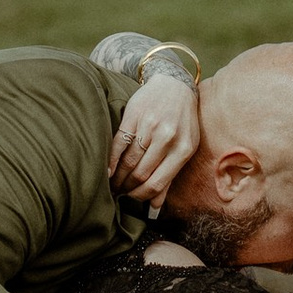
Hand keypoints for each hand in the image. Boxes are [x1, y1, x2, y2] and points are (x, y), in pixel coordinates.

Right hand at [109, 75, 199, 203]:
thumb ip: (170, 176)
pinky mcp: (133, 116)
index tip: (131, 199)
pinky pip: (118, 144)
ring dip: (117, 177)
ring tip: (112, 184)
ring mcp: (149, 126)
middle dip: (127, 188)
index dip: (140, 196)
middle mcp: (167, 138)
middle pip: (140, 174)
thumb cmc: (182, 122)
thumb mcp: (185, 147)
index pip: (157, 183)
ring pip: (128, 161)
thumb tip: (155, 206)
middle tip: (118, 194)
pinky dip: (111, 160)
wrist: (174, 85)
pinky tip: (107, 170)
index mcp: (183, 150)